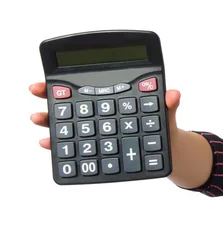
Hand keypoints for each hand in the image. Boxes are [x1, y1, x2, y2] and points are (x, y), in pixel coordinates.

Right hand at [29, 82, 182, 149]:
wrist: (164, 153)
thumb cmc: (161, 128)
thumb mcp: (165, 115)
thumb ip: (168, 105)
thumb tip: (173, 94)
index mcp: (113, 97)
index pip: (88, 84)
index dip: (67, 79)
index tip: (51, 79)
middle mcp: (99, 112)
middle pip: (71, 101)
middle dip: (50, 96)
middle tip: (38, 90)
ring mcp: (95, 130)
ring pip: (67, 123)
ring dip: (50, 120)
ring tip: (39, 118)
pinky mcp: (95, 149)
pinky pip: (73, 147)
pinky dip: (58, 146)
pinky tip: (49, 144)